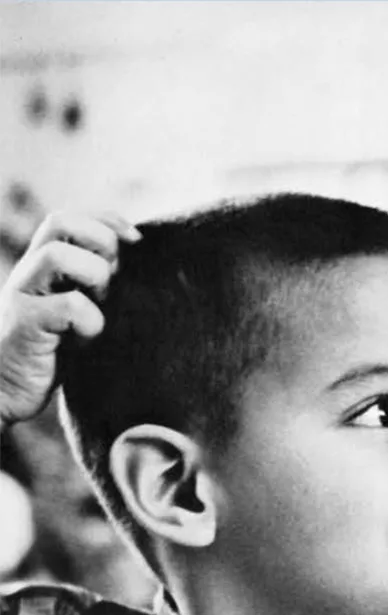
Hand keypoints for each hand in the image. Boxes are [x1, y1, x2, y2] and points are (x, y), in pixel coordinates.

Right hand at [0, 212, 139, 427]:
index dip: (107, 220)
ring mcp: (22, 295)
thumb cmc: (51, 354)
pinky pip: (69, 306)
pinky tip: (86, 341)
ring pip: (58, 255)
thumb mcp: (77, 311)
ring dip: (94, 276)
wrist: (3, 393)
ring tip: (99, 305)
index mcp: (43, 265)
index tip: (138, 240)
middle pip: (61, 221)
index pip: (70, 218)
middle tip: (112, 281)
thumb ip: (96, 287)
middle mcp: (29, 272)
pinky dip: (91, 322)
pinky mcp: (24, 325)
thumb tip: (144, 268)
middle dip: (102, 243)